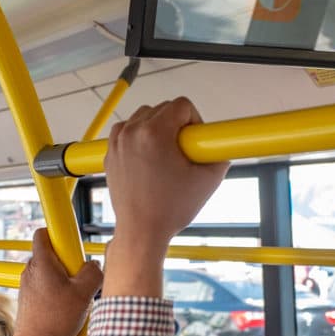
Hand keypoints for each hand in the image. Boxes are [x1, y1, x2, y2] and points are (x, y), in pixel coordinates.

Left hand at [11, 229, 101, 335]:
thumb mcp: (84, 293)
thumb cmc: (54, 320)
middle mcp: (30, 270)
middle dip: (68, 262)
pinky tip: (65, 307)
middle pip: (51, 253)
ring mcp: (27, 284)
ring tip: (73, 296)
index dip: (59, 234)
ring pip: (49, 271)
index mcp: (42, 263)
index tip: (73, 244)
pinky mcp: (28, 298)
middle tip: (78, 278)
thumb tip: (95, 265)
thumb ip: (93, 273)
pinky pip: (45, 286)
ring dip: (63, 279)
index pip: (43, 233)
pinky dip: (56, 291)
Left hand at [106, 98, 227, 251]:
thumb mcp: (207, 180)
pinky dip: (138, 138)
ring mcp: (117, 142)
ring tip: (165, 156)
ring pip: (143, 117)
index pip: (181, 105)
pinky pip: (127, 131)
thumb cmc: (168, 210)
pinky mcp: (110, 153)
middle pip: (162, 108)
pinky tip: (149, 158)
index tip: (194, 141)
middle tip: (181, 153)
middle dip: (176, 126)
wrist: (141, 230)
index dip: (194, 121)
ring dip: (157, 129)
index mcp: (154, 134)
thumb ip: (221, 155)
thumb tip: (224, 145)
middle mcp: (131, 133)